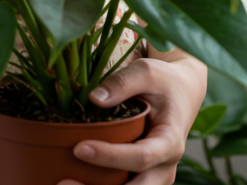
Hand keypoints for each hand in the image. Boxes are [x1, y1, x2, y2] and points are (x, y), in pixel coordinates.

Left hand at [56, 50, 207, 184]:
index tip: (79, 148)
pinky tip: (74, 180)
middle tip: (64, 182)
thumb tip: (93, 98)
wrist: (182, 94)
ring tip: (64, 183)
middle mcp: (165, 167)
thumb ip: (122, 83)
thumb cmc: (163, 81)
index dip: (110, 157)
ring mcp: (155, 176)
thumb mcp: (146, 72)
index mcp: (170, 141)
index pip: (140, 157)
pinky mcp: (143, 178)